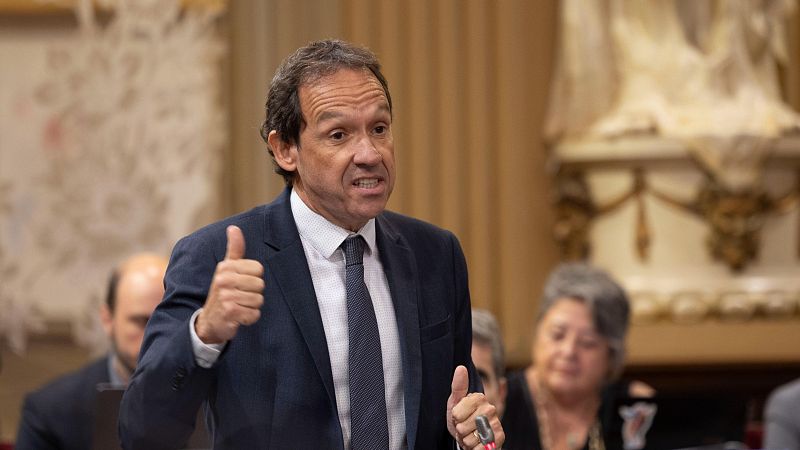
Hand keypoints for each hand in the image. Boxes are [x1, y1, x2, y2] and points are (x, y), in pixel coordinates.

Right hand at [195, 225, 264, 343]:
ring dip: (252, 306)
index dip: (254, 279)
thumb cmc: (223, 292)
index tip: (241, 284)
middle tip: (239, 297)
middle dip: (254, 294)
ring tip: (239, 306)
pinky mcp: (230, 313)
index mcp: (225, 267)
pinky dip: (250, 318)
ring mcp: (225, 297)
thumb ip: (234, 249)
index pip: (258, 269)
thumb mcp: (227, 269)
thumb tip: (234, 227)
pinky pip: (254, 314)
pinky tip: (239, 317)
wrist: (209, 322)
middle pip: (260, 285)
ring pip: (259, 300)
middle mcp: (223, 280)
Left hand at [447, 365, 504, 448]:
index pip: (457, 413)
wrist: (473, 437)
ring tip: (471, 435)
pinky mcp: (500, 438)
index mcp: (479, 398)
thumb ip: (458, 386)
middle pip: (463, 426)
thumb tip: (461, 367)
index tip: (459, 416)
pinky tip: (478, 444)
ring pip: (470, 439)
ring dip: (467, 441)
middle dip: (460, 430)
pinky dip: (475, 449)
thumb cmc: (462, 419)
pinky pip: (480, 448)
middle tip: (465, 427)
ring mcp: (496, 423)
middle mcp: (490, 408)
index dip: (455, 418)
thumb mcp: (455, 403)